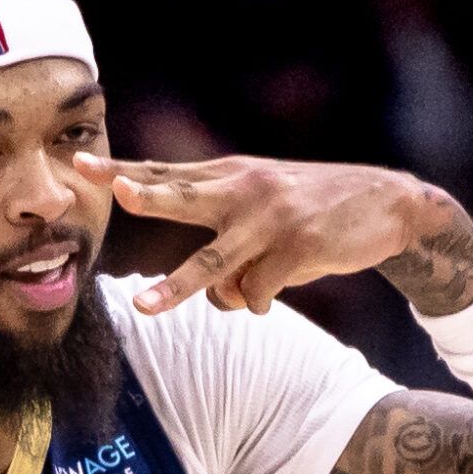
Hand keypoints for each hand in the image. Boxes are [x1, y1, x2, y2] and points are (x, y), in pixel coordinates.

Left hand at [74, 151, 446, 314]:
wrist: (390, 204)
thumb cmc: (315, 212)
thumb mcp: (266, 212)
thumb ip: (228, 247)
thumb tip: (213, 299)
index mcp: (231, 175)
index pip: (165, 172)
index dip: (123, 171)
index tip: (82, 165)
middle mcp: (246, 189)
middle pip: (184, 196)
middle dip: (147, 195)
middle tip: (115, 191)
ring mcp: (272, 218)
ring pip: (215, 260)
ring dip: (180, 287)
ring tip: (148, 307)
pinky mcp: (299, 246)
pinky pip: (258, 291)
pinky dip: (256, 302)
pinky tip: (271, 293)